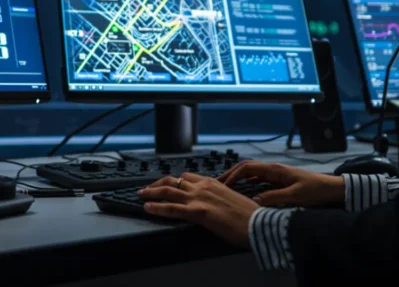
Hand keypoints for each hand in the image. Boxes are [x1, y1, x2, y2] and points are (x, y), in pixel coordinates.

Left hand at [137, 172, 259, 247]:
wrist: (258, 223)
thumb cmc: (248, 215)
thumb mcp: (230, 199)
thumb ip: (217, 197)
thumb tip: (211, 203)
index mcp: (212, 182)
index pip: (186, 177)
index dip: (173, 181)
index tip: (164, 184)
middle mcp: (203, 186)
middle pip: (174, 180)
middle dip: (157, 183)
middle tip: (146, 188)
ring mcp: (199, 198)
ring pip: (169, 191)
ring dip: (151, 192)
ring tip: (140, 195)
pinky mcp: (198, 212)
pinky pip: (172, 208)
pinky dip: (157, 207)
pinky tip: (147, 207)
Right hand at [218, 160, 344, 207]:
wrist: (330, 188)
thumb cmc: (314, 191)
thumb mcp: (294, 196)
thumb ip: (274, 198)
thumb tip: (253, 203)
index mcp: (275, 169)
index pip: (248, 168)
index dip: (233, 175)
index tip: (222, 184)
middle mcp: (273, 169)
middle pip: (247, 168)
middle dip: (231, 174)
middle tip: (218, 184)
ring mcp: (276, 174)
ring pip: (252, 173)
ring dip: (239, 178)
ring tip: (226, 188)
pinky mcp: (279, 181)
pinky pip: (259, 180)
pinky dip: (248, 183)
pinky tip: (243, 191)